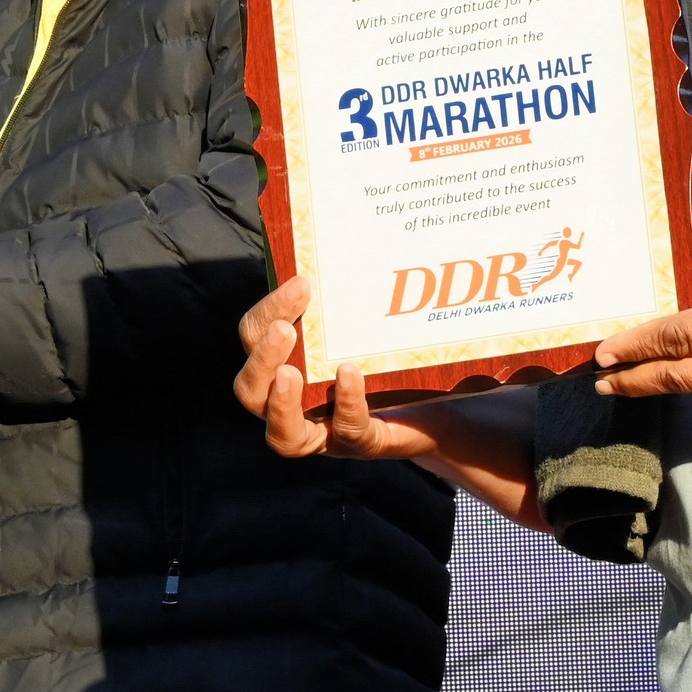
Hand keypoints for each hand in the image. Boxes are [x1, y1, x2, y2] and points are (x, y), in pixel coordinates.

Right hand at [233, 276, 446, 461]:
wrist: (440, 406)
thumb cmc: (390, 363)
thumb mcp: (360, 329)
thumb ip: (343, 303)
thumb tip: (346, 246)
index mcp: (284, 367)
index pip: (254, 339)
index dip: (267, 313)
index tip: (301, 282)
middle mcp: (294, 407)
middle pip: (250, 391)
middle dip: (262, 359)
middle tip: (284, 330)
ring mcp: (325, 434)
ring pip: (283, 433)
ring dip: (282, 401)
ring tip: (292, 372)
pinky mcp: (361, 444)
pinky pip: (346, 430)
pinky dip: (346, 402)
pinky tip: (350, 373)